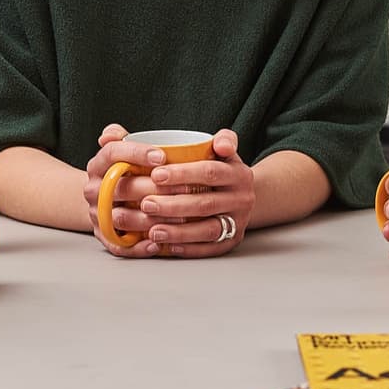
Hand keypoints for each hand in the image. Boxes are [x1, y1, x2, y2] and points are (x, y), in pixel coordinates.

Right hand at [81, 123, 170, 256]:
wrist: (102, 199)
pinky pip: (118, 244)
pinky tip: (159, 244)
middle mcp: (94, 189)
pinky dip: (138, 247)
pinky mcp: (103, 235)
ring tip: (180, 219)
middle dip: (154, 189)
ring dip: (151, 219)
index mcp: (98, 164)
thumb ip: (122, 138)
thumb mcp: (122, 151)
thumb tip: (113, 131)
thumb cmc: (122, 173)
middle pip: (121, 187)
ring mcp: (97, 213)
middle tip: (185, 189)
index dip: (137, 153)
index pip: (113, 153)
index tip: (163, 156)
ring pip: (121, 218)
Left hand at [126, 129, 253, 258]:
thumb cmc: (221, 170)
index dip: (183, 173)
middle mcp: (242, 198)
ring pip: (207, 230)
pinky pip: (210, 248)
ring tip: (152, 231)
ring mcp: (238, 222)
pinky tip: (167, 246)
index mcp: (238, 173)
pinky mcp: (232, 241)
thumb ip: (218, 140)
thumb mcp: (222, 150)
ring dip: (178, 232)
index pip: (210, 171)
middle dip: (173, 205)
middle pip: (205, 203)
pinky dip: (188, 248)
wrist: (242, 195)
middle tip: (146, 204)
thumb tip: (214, 143)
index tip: (156, 174)